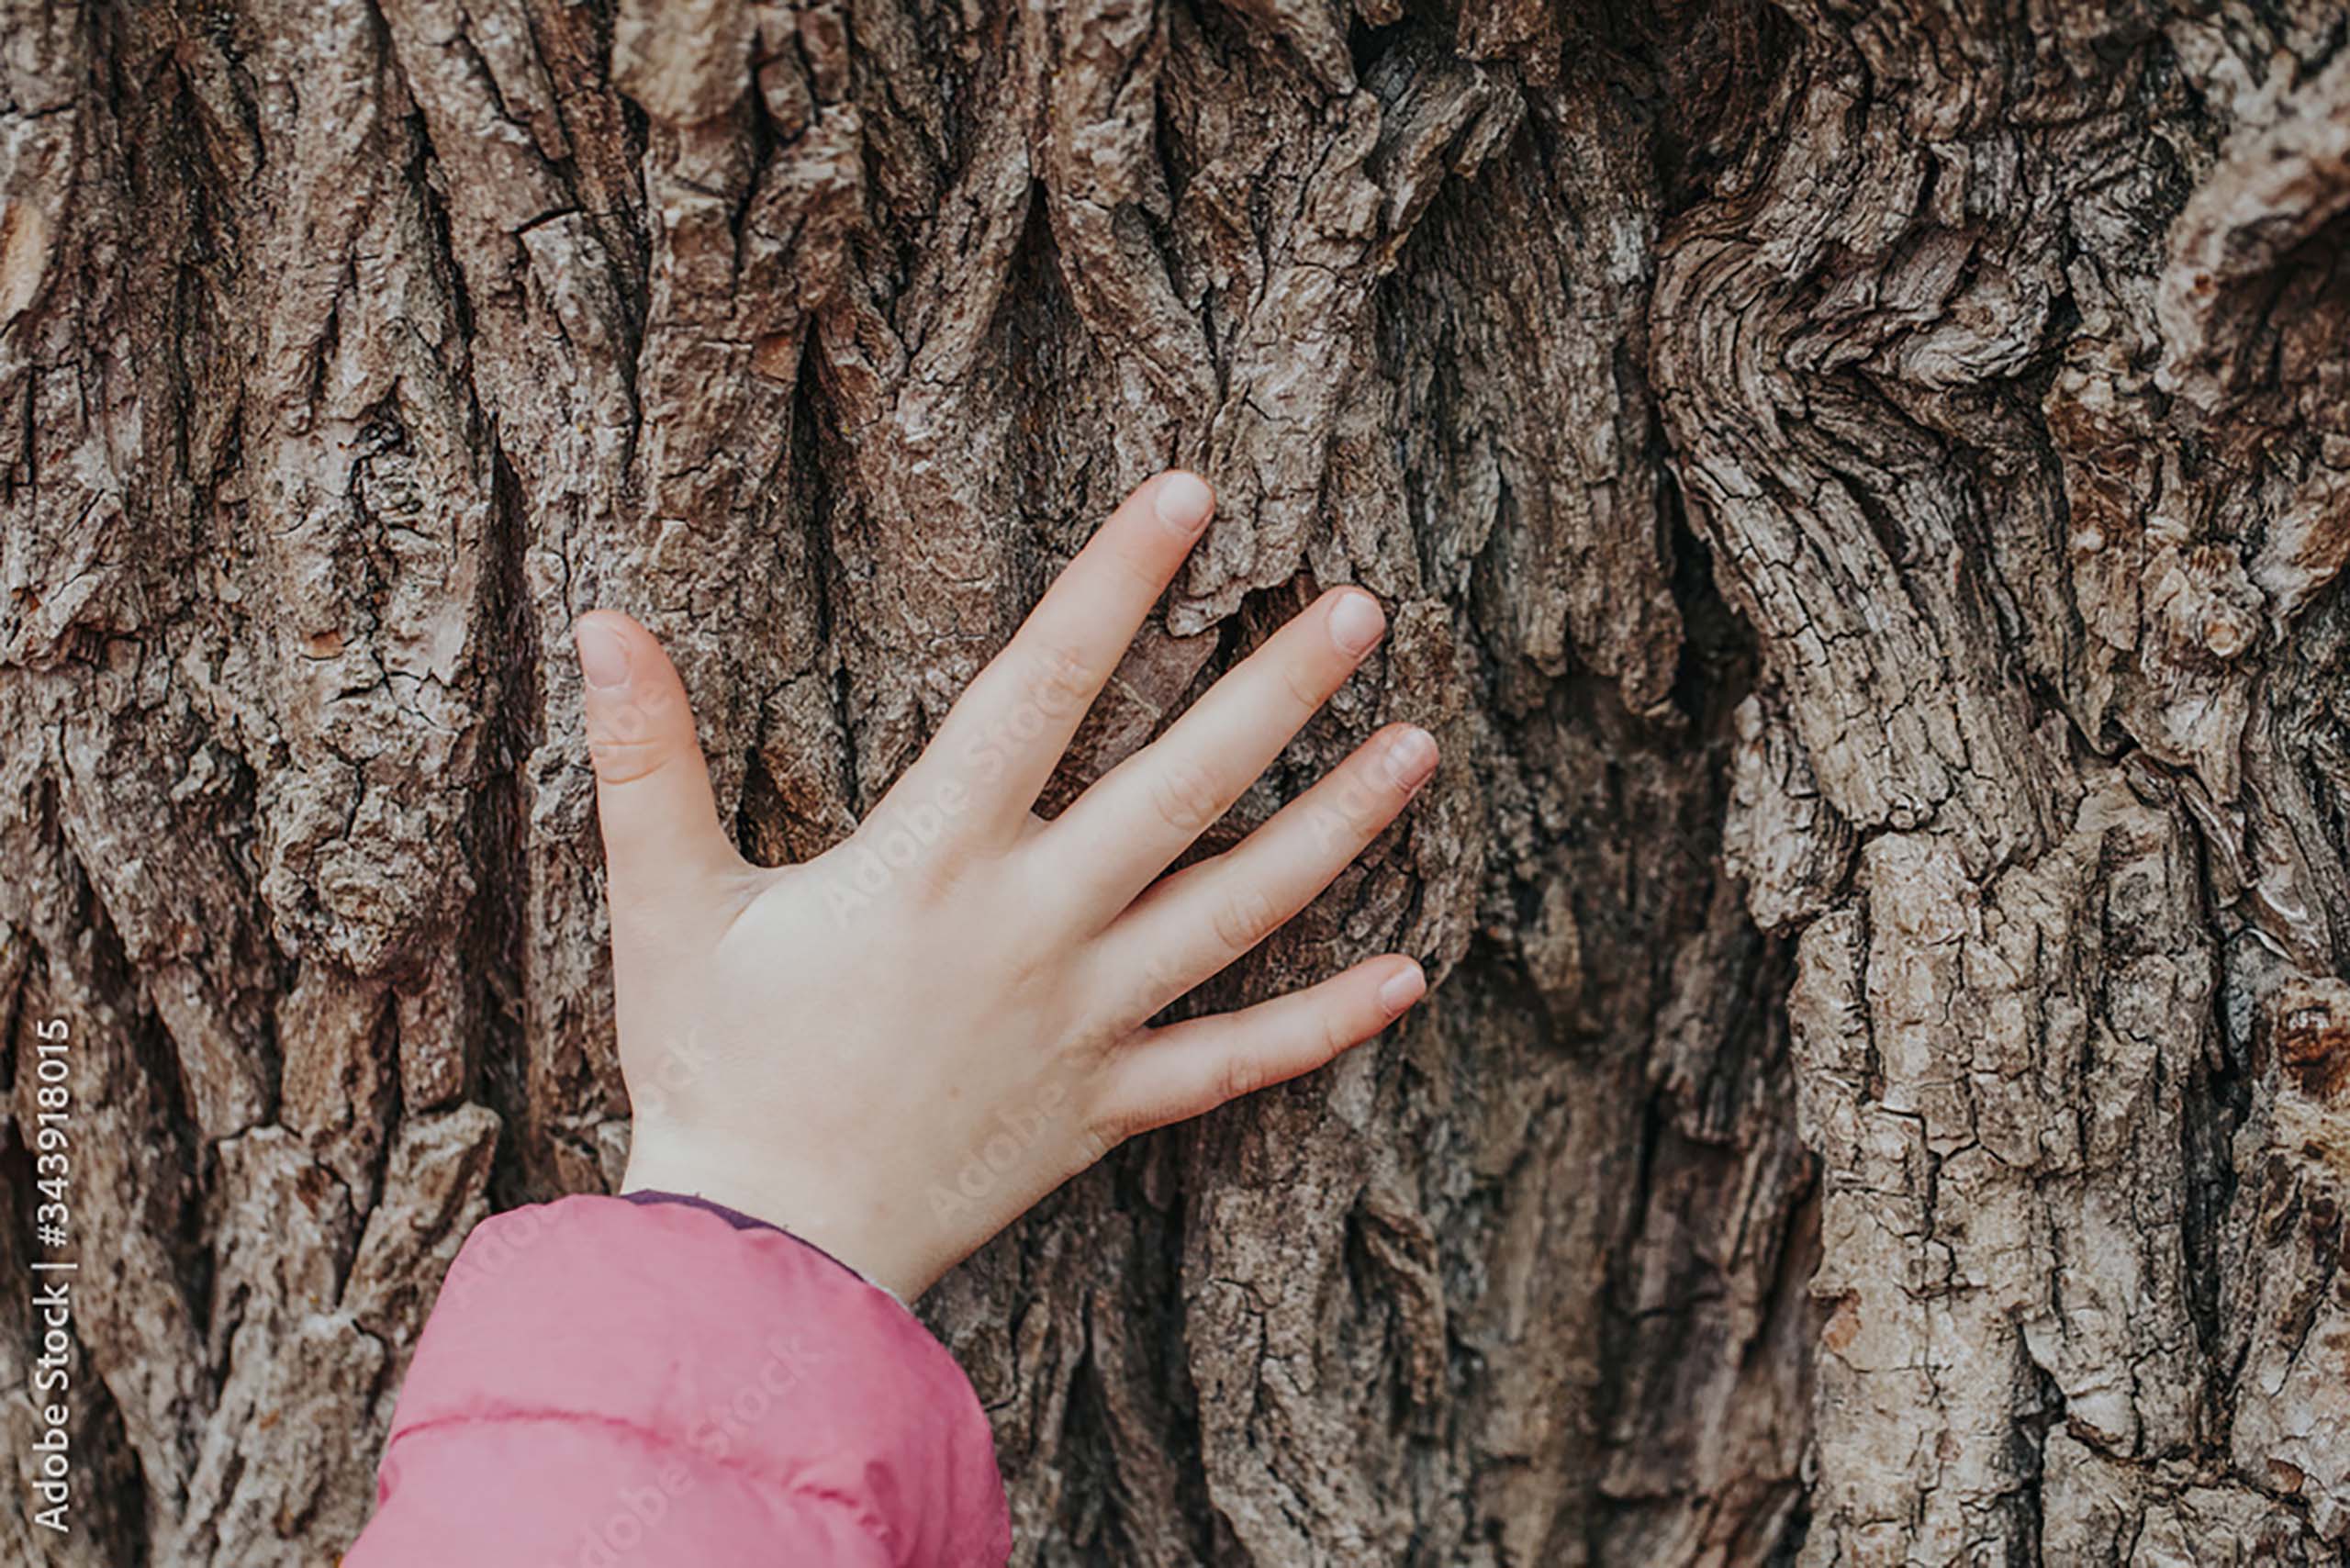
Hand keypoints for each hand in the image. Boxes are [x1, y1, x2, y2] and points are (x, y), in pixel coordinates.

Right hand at [576, 471, 1436, 1297]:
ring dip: (1332, 828)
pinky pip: (1234, 1063)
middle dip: (1274, 689)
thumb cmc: (711, 1070)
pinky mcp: (1106, 1106)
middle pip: (1177, 784)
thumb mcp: (665, 904)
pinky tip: (1409, 976)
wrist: (763, 1252)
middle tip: (1361, 606)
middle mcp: (1032, 926)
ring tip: (1418, 748)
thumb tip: (598, 620)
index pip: (1041, 687)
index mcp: (932, 859)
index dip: (1118, 582)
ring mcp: (1084, 1019)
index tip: (1194, 497)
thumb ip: (648, 758)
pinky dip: (1322, 1023)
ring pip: (1235, 908)